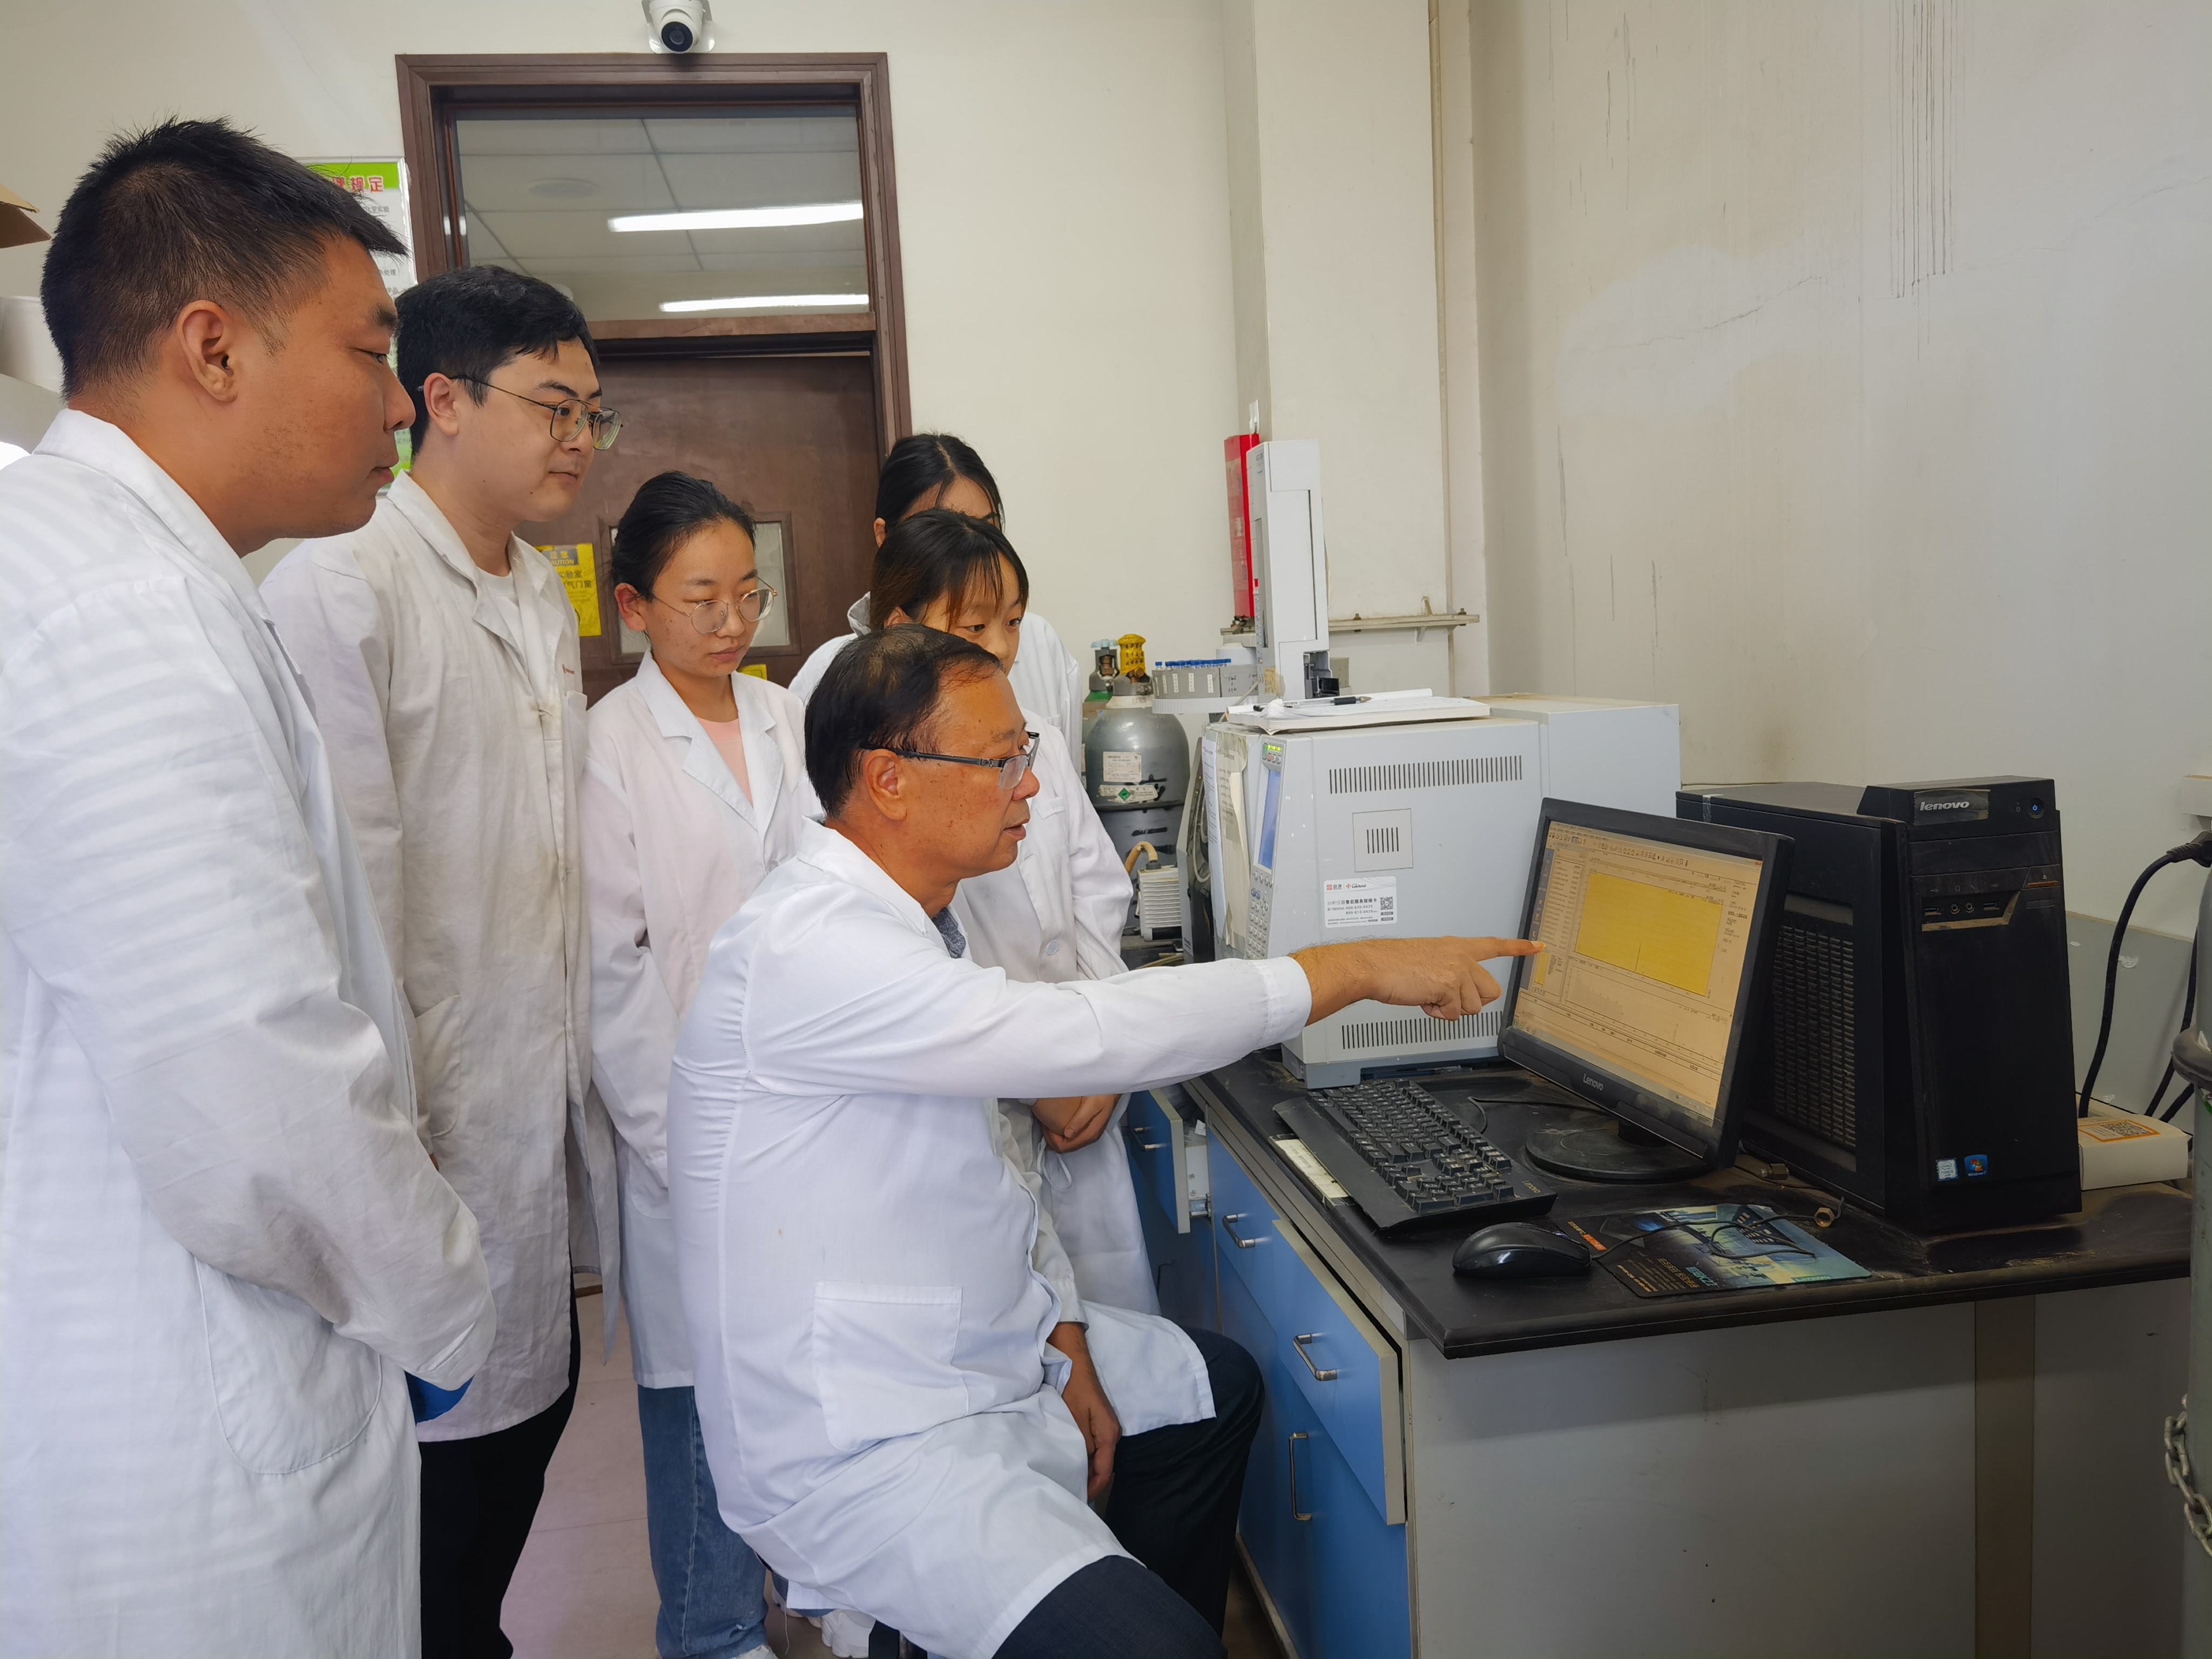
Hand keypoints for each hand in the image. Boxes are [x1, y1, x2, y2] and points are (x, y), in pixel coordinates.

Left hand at [1031, 1094, 1117, 1153]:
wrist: (1113, 1087)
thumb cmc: (1102, 1094)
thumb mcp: (1091, 1105)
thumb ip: (1080, 1120)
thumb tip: (1068, 1134)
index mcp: (1090, 1133)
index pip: (1066, 1147)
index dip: (1052, 1140)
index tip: (1045, 1127)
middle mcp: (1090, 1137)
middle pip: (1066, 1148)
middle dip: (1052, 1140)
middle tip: (1043, 1127)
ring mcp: (1089, 1133)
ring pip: (1068, 1144)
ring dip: (1056, 1138)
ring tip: (1047, 1126)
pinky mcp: (1088, 1129)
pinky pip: (1072, 1138)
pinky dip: (1061, 1135)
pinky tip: (1056, 1126)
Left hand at [1046, 1321, 1120, 1498]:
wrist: (1074, 1362)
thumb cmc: (1074, 1388)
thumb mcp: (1075, 1418)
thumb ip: (1081, 1443)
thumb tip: (1082, 1465)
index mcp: (1108, 1433)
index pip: (1105, 1470)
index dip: (1093, 1487)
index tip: (1078, 1498)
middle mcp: (1110, 1434)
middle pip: (1104, 1467)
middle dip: (1090, 1482)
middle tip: (1070, 1493)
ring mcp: (1104, 1429)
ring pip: (1099, 1458)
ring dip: (1087, 1471)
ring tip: (1069, 1482)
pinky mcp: (1097, 1424)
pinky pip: (1094, 1448)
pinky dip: (1085, 1459)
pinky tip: (1071, 1463)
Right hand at [1291, 936, 1544, 1024]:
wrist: (1372, 966)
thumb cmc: (1391, 965)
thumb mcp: (1426, 961)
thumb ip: (1448, 973)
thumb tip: (1454, 996)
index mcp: (1456, 946)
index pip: (1494, 945)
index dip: (1519, 948)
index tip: (1538, 946)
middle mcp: (1460, 956)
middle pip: (1490, 990)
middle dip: (1472, 1002)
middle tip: (1447, 998)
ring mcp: (1456, 970)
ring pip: (1473, 1006)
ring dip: (1450, 1009)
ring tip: (1428, 995)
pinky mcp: (1449, 985)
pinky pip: (1454, 1014)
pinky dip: (1438, 1013)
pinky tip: (1422, 1000)